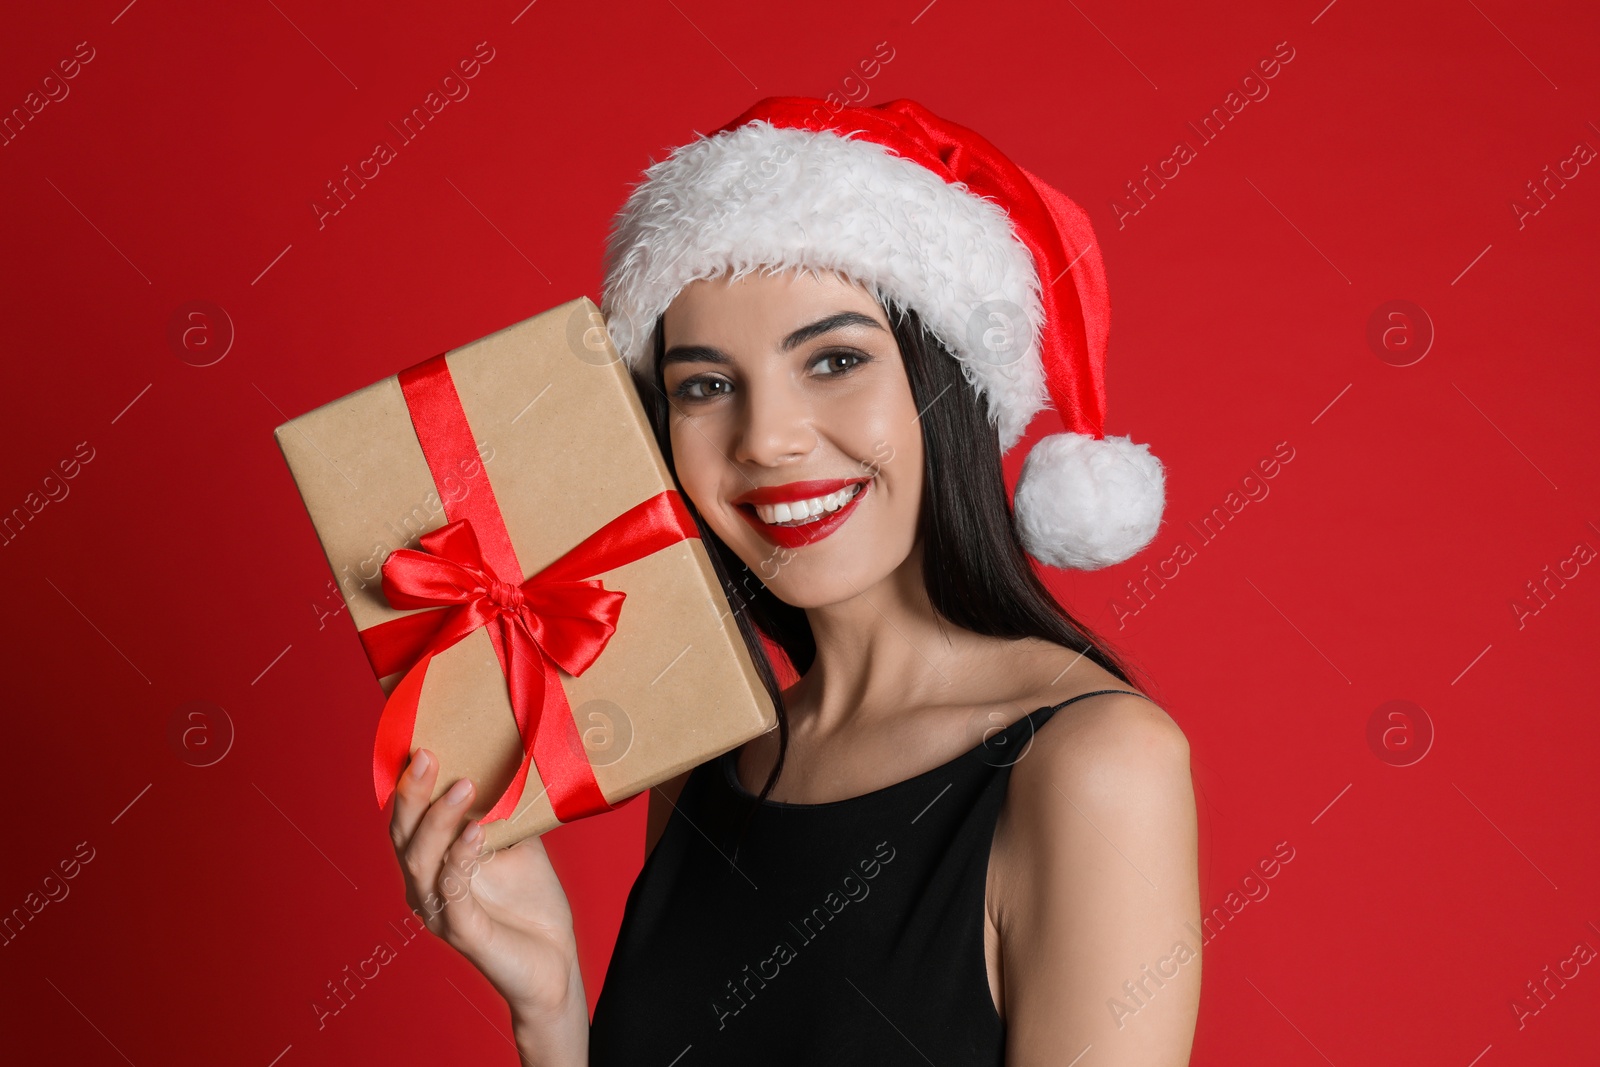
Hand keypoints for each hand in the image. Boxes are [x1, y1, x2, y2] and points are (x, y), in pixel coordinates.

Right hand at [389, 748, 586, 1023]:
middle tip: (427, 754)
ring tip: (463, 785)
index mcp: (432, 865)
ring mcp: (440, 912)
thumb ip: (505, 810)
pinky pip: (452, 892)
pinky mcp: (463, 933)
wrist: (555, 961)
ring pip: (420, 861)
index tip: (418, 743)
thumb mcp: (518, 844)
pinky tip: (477, 833)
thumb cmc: (531, 904)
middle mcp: (425, 888)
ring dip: (439, 820)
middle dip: (412, 793)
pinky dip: (461, 859)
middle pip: (403, 836)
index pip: (407, 820)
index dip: (406, 785)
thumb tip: (514, 757)